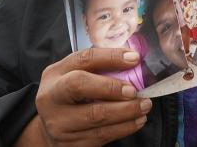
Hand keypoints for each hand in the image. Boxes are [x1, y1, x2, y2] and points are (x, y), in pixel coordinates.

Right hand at [19, 48, 151, 146]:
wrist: (52, 129)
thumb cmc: (71, 96)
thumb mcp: (75, 75)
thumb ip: (98, 67)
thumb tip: (132, 60)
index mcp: (55, 74)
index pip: (83, 59)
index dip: (111, 57)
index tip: (134, 59)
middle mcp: (51, 97)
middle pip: (80, 85)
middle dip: (112, 86)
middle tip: (136, 90)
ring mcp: (58, 123)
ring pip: (95, 115)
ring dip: (127, 110)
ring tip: (144, 105)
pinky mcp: (70, 144)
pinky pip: (102, 135)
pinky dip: (125, 127)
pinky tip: (137, 120)